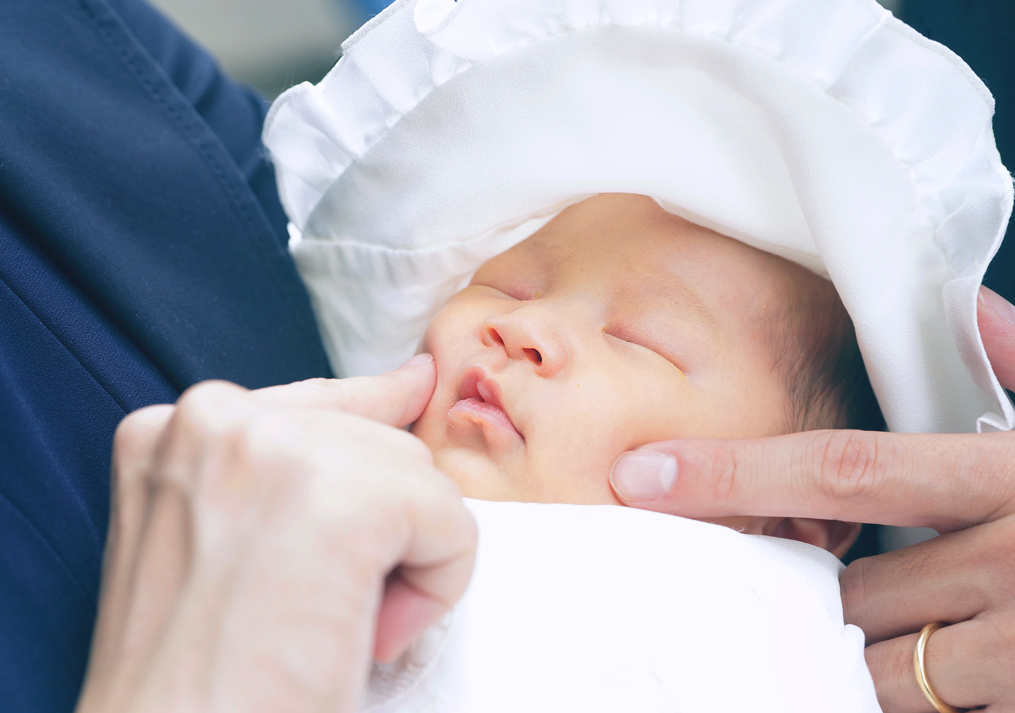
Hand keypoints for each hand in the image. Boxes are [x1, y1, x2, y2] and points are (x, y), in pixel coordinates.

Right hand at [76, 355, 476, 712]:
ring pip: (417, 477)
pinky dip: (437, 586)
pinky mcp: (343, 498)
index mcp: (174, 431)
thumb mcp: (221, 543)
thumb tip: (411, 380)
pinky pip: (449, 519)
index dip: (373, 414)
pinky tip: (370, 636)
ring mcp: (276, 450)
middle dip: (377, 528)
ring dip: (403, 560)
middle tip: (320, 614)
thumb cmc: (201, 673)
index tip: (415, 384)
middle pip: (376, 441)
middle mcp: (215, 419)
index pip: (315, 400)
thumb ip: (298, 465)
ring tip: (333, 628)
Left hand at [609, 287, 1014, 711]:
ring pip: (882, 664)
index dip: (733, 476)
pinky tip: (879, 677)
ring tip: (796, 635)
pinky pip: (936, 704)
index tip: (644, 477)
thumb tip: (967, 313)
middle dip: (782, 585)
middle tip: (718, 578)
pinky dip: (898, 694)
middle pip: (848, 583)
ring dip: (834, 655)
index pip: (839, 472)